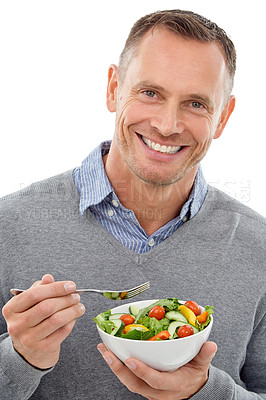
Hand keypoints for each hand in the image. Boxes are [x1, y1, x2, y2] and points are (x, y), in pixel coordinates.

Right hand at [2, 274, 84, 368]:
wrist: (29, 350)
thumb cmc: (31, 321)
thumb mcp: (31, 303)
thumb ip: (40, 289)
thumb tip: (48, 278)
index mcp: (11, 309)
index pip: (34, 294)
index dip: (55, 288)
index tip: (71, 285)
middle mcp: (17, 325)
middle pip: (46, 307)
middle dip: (66, 299)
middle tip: (76, 296)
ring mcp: (28, 339)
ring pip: (56, 320)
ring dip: (72, 310)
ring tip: (79, 306)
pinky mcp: (42, 348)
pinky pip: (62, 331)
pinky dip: (71, 322)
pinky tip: (74, 317)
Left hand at [97, 341, 216, 398]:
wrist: (191, 390)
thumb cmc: (194, 375)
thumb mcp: (202, 366)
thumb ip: (205, 355)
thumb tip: (211, 344)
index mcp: (173, 385)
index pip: (155, 380)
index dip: (142, 371)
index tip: (130, 359)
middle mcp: (157, 391)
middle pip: (134, 383)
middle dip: (119, 368)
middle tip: (107, 352)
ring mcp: (148, 390)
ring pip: (127, 381)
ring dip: (114, 366)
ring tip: (103, 350)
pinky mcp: (142, 385)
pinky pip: (127, 378)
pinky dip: (117, 366)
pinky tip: (109, 353)